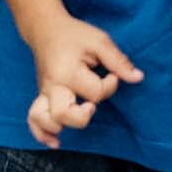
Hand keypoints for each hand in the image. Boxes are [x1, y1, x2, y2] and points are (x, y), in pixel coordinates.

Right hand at [24, 23, 140, 145]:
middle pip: (64, 114)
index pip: (95, 93)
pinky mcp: (42, 98)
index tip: (112, 74)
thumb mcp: (100, 41)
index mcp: (67, 72)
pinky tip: (56, 142)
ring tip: (76, 116)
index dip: (110, 85)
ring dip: (61, 126)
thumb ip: (119, 61)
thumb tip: (138, 78)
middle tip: (91, 105)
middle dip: (82, 116)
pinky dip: (42, 134)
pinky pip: (34, 121)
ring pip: (45, 121)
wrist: (46, 29)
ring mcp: (44, 94)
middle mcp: (53, 87)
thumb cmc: (75, 35)